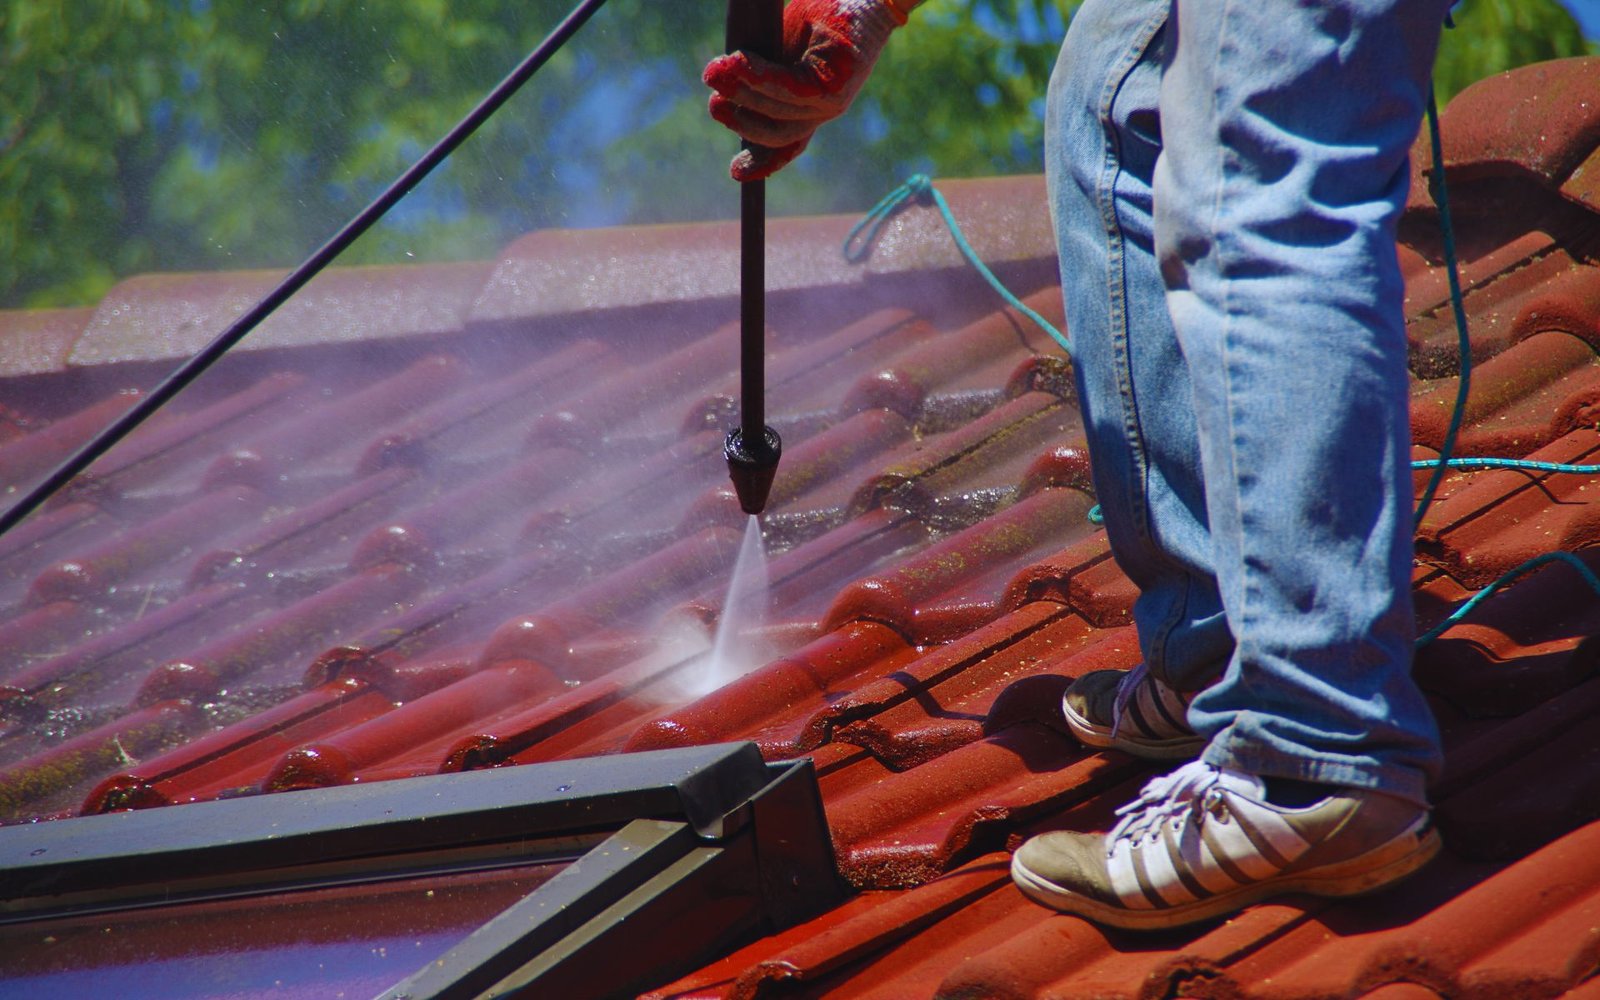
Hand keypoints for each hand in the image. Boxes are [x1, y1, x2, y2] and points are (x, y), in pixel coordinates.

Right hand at [704, 0, 911, 180]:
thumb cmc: (823, 16)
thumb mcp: (784, 47)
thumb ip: (762, 73)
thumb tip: (725, 86)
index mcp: (812, 109)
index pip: (785, 145)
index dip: (760, 163)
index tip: (735, 172)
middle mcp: (823, 112)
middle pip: (775, 132)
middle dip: (738, 120)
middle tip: (711, 101)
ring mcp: (832, 102)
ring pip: (779, 110)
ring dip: (744, 92)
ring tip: (716, 71)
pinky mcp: (835, 85)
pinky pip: (790, 88)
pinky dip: (762, 77)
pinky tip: (740, 62)